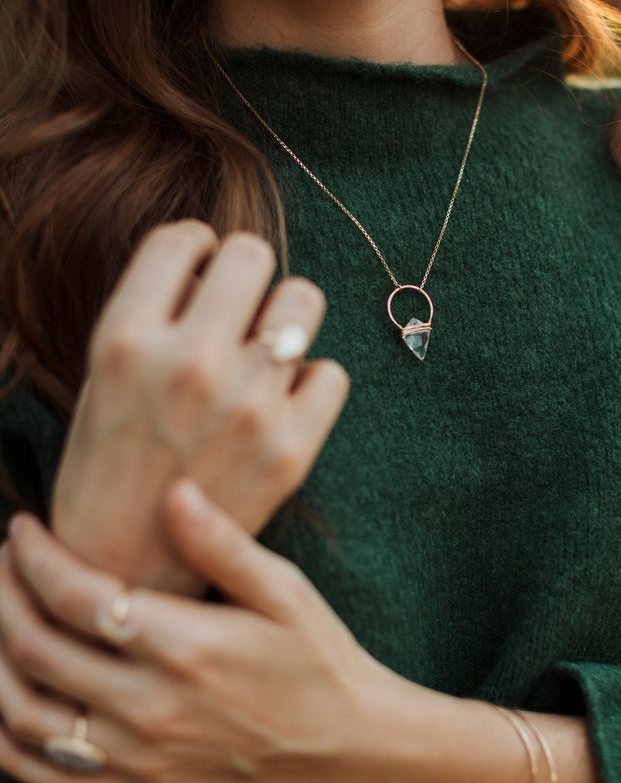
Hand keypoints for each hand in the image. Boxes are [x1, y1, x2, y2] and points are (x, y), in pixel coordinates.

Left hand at [0, 482, 412, 782]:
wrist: (342, 746)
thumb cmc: (315, 659)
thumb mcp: (283, 590)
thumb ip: (222, 543)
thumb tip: (176, 490)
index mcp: (182, 647)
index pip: (75, 596)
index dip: (36, 557)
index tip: (22, 526)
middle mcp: (147, 707)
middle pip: (35, 649)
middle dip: (4, 595)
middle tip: (4, 559)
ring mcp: (135, 758)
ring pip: (23, 715)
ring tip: (0, 615)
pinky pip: (39, 773)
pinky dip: (7, 734)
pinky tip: (8, 695)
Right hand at [53, 221, 349, 592]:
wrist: (123, 569)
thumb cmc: (108, 462)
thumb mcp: (102, 373)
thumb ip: (154, 311)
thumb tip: (215, 260)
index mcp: (126, 340)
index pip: (182, 237)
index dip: (194, 245)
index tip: (196, 268)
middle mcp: (189, 364)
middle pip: (253, 253)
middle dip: (243, 271)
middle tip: (233, 304)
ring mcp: (247, 406)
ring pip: (303, 299)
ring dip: (284, 316)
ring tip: (262, 346)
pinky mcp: (292, 449)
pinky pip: (332, 372)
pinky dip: (310, 382)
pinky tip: (281, 401)